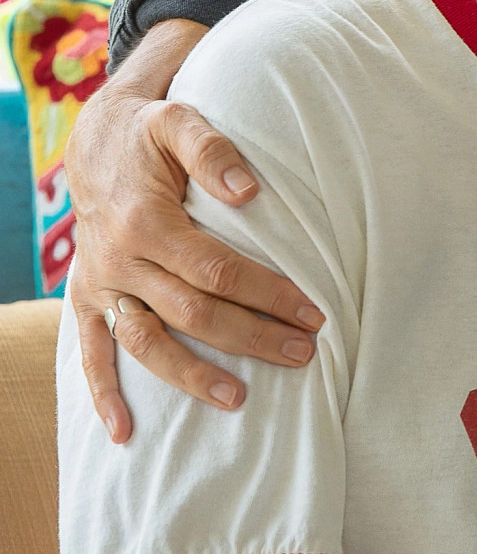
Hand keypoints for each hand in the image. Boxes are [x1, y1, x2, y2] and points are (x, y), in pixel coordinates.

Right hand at [68, 19, 324, 442]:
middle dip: (251, 337)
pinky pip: (90, 353)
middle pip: (193, 313)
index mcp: (147, 223)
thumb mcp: (179, 121)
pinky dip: (103, 394)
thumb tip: (249, 189)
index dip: (267, 294)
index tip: (314, 313)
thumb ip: (214, 151)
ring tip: (241, 401)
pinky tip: (125, 432)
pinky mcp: (87, 300)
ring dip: (191, 376)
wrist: (91, 141)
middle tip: (303, 355)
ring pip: (146, 343)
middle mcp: (120, 261)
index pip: (217, 271)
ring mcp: (102, 286)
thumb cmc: (150, 133)